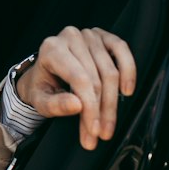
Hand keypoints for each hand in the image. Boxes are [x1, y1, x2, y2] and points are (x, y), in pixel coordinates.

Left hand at [15, 26, 136, 150]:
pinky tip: (126, 91)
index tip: (94, 130)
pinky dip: (128, 71)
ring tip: (109, 124)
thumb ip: (54, 105)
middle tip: (102, 134)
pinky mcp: (103, 36)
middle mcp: (70, 37)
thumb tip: (77, 105)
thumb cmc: (42, 87)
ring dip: (112, 102)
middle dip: (101, 111)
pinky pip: (122, 50)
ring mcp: (88, 35)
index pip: (79, 80)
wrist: (43, 74)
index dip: (90, 108)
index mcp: (52, 49)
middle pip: (97, 79)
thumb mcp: (40, 100)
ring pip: (110, 71)